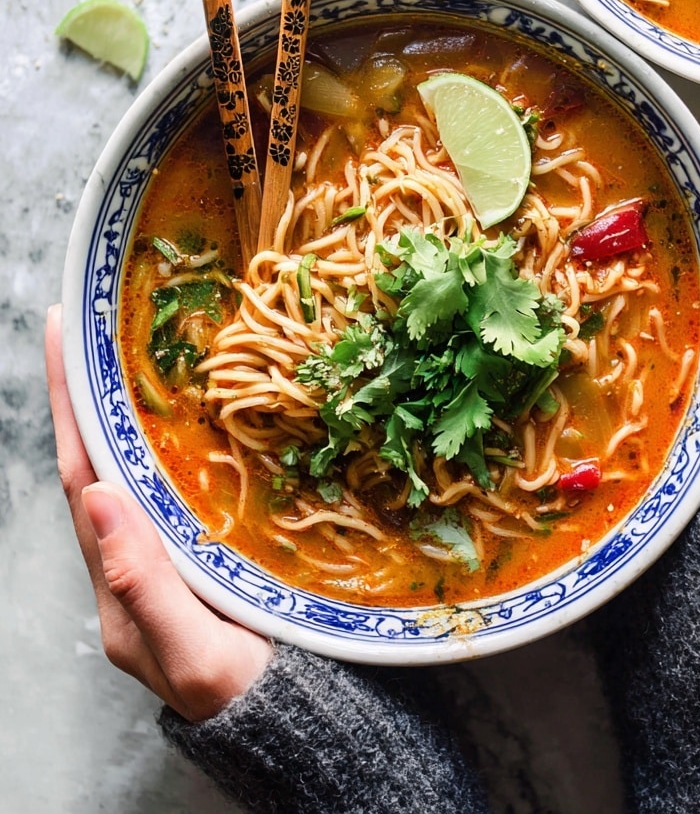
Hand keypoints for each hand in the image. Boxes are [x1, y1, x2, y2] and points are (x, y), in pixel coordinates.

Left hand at [46, 305, 273, 721]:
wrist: (293, 720)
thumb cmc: (244, 693)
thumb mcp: (194, 653)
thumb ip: (142, 583)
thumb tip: (96, 497)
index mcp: (117, 580)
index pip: (83, 475)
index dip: (71, 405)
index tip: (62, 335)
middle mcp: (130, 560)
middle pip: (98, 461)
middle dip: (88, 392)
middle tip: (89, 322)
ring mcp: (163, 554)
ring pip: (133, 467)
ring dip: (123, 408)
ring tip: (128, 349)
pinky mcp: (200, 550)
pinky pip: (170, 481)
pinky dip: (165, 438)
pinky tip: (184, 410)